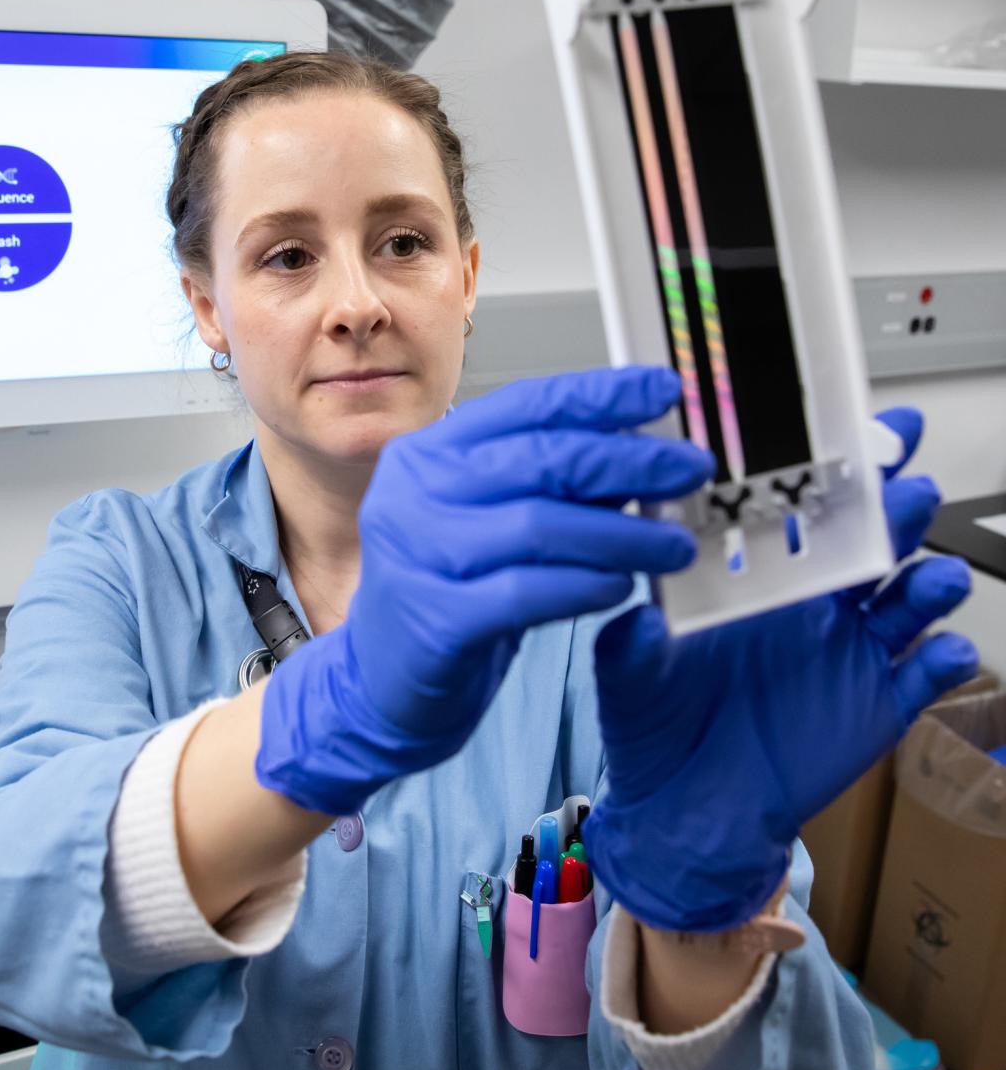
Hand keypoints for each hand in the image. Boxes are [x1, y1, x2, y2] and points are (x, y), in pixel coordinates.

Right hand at [255, 366, 712, 814]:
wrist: (380, 678)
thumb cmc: (446, 591)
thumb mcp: (487, 521)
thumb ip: (546, 484)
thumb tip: (639, 451)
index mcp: (428, 455)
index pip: (524, 406)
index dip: (601, 394)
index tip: (664, 390)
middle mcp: (413, 494)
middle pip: (538, 459)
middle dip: (628, 459)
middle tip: (689, 469)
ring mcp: (417, 555)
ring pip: (538, 525)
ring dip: (622, 532)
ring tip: (673, 544)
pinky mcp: (434, 619)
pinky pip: (527, 592)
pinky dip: (584, 585)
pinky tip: (620, 587)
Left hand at [584, 408, 978, 931]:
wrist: (684, 808)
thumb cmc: (654, 723)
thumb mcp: (628, 669)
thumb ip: (635, 634)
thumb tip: (638, 606)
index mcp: (751, 574)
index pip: (795, 504)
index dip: (823, 465)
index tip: (843, 430)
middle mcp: (810, 600)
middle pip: (868, 535)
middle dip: (892, 504)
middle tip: (901, 485)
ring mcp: (849, 648)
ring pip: (908, 595)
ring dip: (926, 575)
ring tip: (927, 571)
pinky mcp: (876, 702)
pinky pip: (924, 674)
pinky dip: (943, 658)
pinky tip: (941, 649)